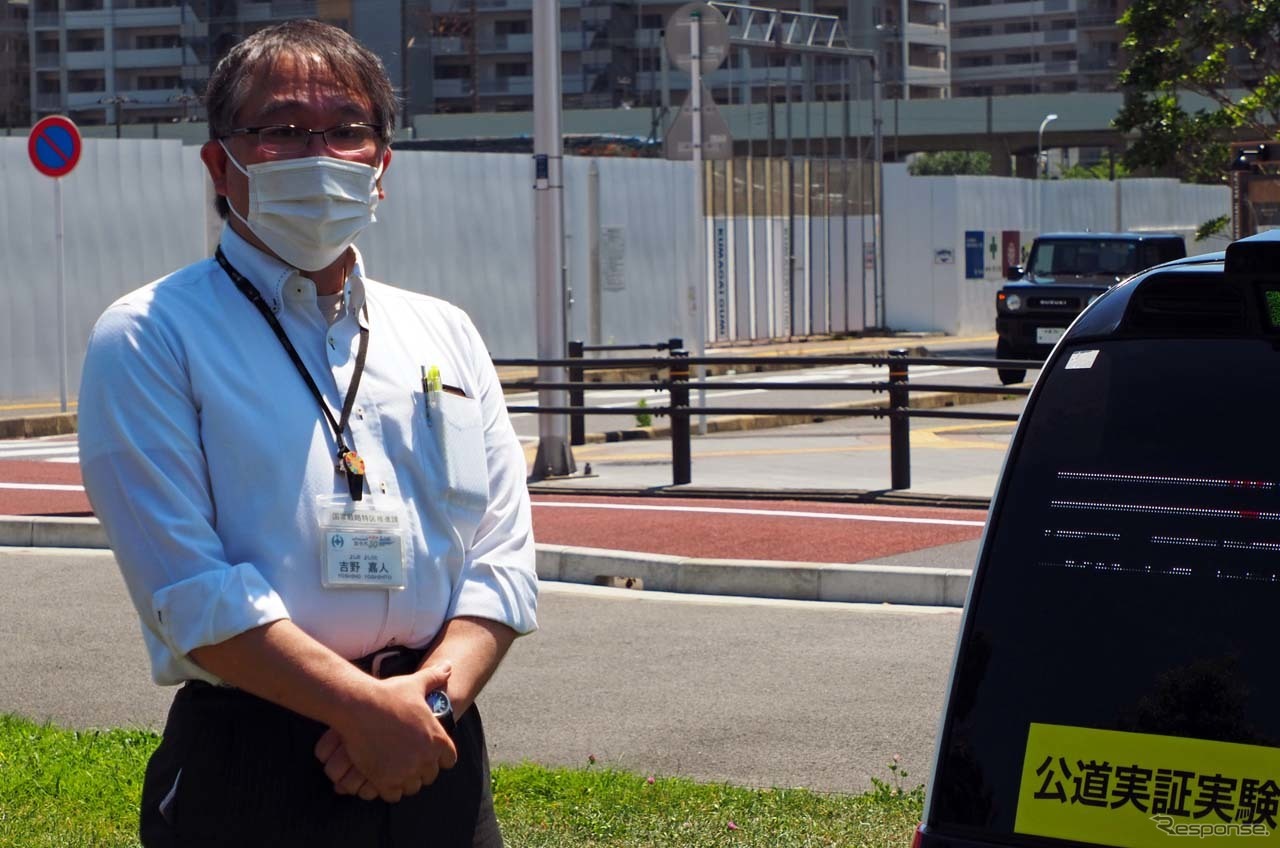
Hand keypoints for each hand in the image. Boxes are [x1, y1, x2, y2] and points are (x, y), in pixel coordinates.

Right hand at [314, 662, 458, 801]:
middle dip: (422, 770)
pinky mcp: (385, 780)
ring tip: (396, 772)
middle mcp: (425, 758)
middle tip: (409, 762)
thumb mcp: (416, 684)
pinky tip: (383, 778)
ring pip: (413, 787)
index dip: (440, 757)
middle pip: (430, 776)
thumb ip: (435, 678)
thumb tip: (448, 666)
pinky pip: (394, 795)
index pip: (449, 760)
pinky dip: (390, 790)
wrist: (360, 707)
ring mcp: (405, 771)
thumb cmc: (389, 694)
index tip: (431, 754)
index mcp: (437, 739)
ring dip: (407, 781)